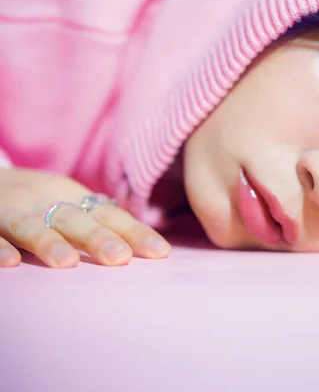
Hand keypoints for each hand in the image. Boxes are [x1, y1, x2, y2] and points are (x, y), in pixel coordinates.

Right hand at [0, 167, 170, 267]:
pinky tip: (10, 263)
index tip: (160, 252)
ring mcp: (11, 211)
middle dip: (98, 238)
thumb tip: (148, 245)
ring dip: (48, 242)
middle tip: (121, 258)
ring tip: (67, 263)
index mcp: (73, 197)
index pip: (109, 215)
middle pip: (74, 219)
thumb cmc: (36, 199)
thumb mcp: (70, 202)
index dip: (135, 232)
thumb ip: (101, 221)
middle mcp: (45, 201)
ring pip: (30, 225)